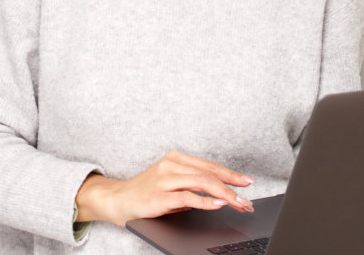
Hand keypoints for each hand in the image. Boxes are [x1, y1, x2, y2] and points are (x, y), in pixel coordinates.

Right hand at [74, 150, 255, 225]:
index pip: (210, 165)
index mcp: (176, 158)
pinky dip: (205, 201)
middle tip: (247, 199)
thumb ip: (193, 185)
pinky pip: (187, 197)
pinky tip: (218, 205)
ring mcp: (164, 179)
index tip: (247, 183)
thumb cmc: (145, 193)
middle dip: (232, 187)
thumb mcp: (172, 184)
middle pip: (210, 173)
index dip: (231, 174)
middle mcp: (171, 165)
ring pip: (202, 182)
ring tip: (238, 204)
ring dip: (225, 194)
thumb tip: (222, 195)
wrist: (116, 200)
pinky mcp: (158, 196)